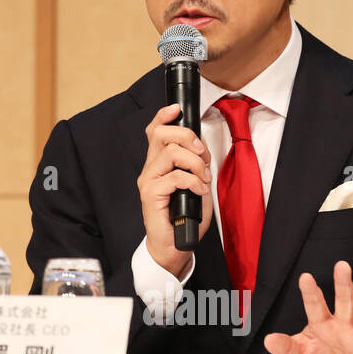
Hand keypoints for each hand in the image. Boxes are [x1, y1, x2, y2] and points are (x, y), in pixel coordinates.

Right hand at [137, 102, 213, 276]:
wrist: (174, 245)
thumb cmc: (184, 216)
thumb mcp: (196, 183)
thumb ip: (195, 163)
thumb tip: (201, 146)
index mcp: (158, 162)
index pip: (154, 130)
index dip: (164, 115)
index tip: (177, 108)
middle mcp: (150, 168)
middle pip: (160, 133)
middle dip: (186, 135)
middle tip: (202, 153)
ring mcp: (148, 180)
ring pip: (170, 152)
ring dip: (194, 162)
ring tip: (204, 177)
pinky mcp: (151, 194)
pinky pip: (176, 176)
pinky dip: (193, 181)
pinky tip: (199, 190)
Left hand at [263, 261, 352, 353]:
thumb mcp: (301, 353)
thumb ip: (287, 346)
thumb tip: (268, 340)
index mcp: (322, 323)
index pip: (315, 305)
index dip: (310, 292)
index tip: (305, 277)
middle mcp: (343, 324)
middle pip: (343, 301)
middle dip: (342, 285)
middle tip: (341, 266)